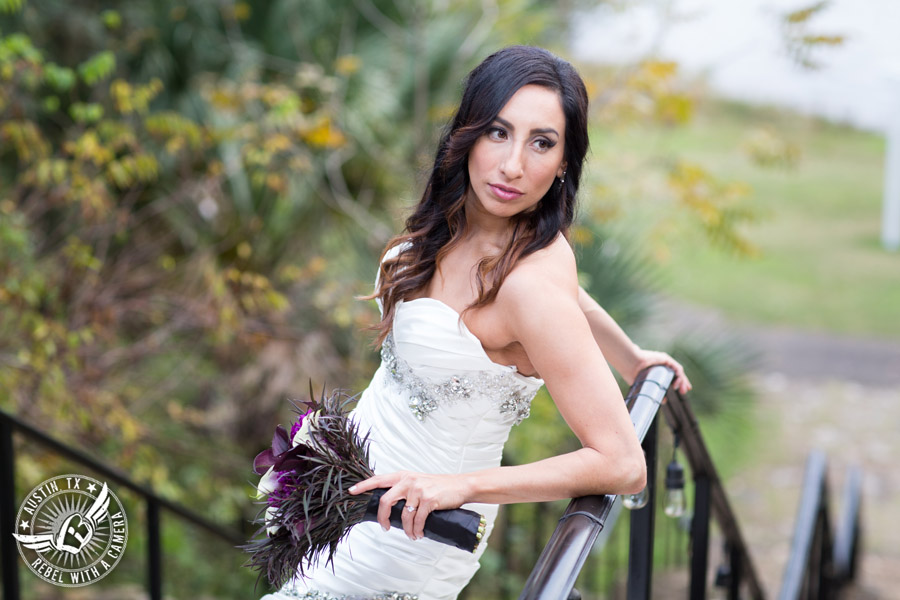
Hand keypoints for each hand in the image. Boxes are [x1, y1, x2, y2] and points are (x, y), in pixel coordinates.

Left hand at [349, 471, 467, 540]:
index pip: (378, 479)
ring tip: (413, 535)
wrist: (461, 485)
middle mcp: (408, 481)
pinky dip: (417, 530)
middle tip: (386, 528)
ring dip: (407, 530)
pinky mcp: (429, 500)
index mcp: (403, 476)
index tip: (351, 491)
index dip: (363, 486)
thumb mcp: (418, 482)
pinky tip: (419, 534)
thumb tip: (390, 507)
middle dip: (383, 518)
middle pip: (385, 501)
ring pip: (403, 516)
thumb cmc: (439, 486)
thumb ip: (404, 489)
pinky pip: (417, 520)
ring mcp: (418, 490)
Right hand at [628, 349, 692, 394]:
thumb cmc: (631, 373)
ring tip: (683, 390)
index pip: (669, 378)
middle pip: (675, 375)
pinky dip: (680, 376)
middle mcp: (661, 366)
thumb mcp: (644, 386)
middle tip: (684, 391)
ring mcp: (663, 362)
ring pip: (677, 372)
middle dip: (681, 383)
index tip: (678, 392)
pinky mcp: (666, 359)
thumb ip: (653, 392)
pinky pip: (677, 368)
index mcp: (656, 371)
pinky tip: (678, 383)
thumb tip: (664, 401)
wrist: (630, 363)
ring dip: (682, 381)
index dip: (675, 384)